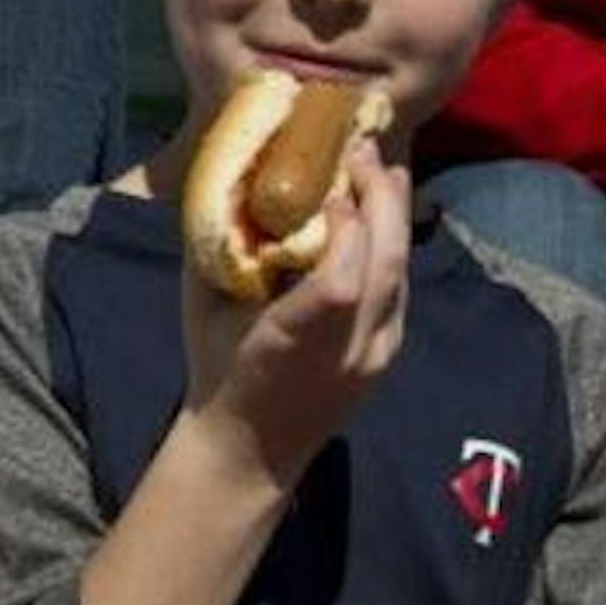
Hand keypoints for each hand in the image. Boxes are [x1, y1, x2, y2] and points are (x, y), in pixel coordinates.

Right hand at [180, 141, 410, 489]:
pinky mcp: (388, 356)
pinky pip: (400, 288)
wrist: (248, 454)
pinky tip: (382, 216)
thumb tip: (228, 175)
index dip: (346, 221)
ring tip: (382, 170)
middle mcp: (349, 351)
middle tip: (366, 150)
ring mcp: (376, 356)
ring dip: (395, 215)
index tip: (332, 177)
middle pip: (387, 265)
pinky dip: (393, 245)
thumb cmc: (216, 370)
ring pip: (402, 274)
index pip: (343, 278)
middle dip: (383, 198)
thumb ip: (218, 245)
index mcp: (295, 340)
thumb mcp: (203, 307)